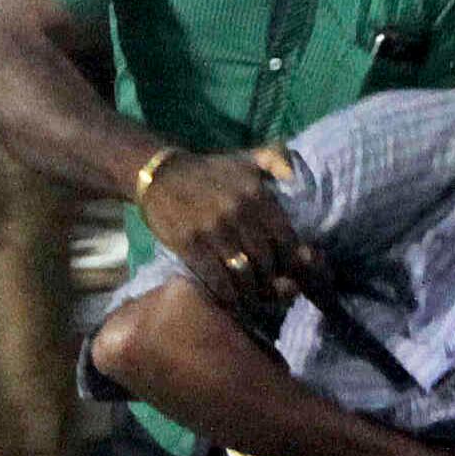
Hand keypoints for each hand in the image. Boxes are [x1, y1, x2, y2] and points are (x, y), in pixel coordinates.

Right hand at [138, 149, 310, 314]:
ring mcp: (212, 230)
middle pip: (266, 260)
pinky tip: (230, 297)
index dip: (291, 260)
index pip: (285, 238)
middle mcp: (237, 212)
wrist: (160, 175)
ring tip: (252, 296)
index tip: (288, 269)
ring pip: (243, 274)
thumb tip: (294, 176)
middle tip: (270, 288)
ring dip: (250, 291)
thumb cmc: (209, 170)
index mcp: (256, 193)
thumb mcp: (246, 158)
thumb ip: (276, 159)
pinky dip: (227, 293)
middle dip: (272, 279)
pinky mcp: (189, 244)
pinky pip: (216, 278)